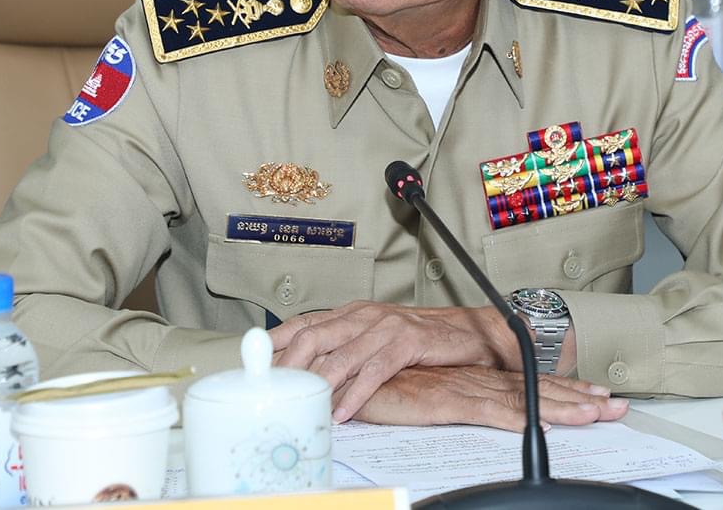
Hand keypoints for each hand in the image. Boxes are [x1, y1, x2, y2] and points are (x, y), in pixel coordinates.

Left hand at [271, 301, 515, 422]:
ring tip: (303, 402)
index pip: (306, 321)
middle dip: (290, 363)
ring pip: (342, 355)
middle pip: (316, 336)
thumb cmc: (422, 338)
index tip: (254, 355)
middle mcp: (365, 315)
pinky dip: (356, 393)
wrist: (468, 331)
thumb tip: (313, 370)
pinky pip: (374, 370)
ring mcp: (386, 327)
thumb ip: (347, 347)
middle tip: (274, 387)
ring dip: (319, 382)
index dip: (278, 338)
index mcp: (354, 312)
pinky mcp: (407, 342)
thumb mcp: (377, 336)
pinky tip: (344, 411)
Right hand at [350, 365, 627, 431]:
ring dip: (562, 406)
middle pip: (532, 388)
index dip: (560, 388)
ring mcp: (459, 386)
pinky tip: (544, 426)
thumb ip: (445, 396)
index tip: (595, 396)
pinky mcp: (444, 400)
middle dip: (575, 396)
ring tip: (596, 415)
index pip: (522, 382)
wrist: (341, 376)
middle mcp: (468, 376)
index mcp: (465, 374)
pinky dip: (522, 417)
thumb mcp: (416, 392)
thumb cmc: (373, 384)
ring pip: (522, 398)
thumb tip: (466, 405)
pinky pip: (491, 410)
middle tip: (616, 406)